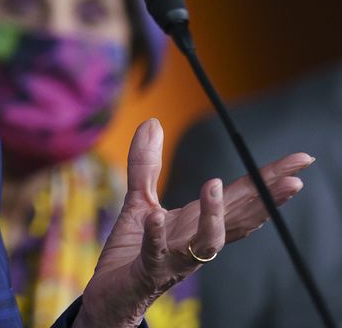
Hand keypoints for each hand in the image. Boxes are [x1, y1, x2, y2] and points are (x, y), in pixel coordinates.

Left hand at [75, 118, 311, 327]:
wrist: (111, 292)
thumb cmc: (133, 249)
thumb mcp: (139, 199)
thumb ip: (146, 163)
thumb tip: (151, 121)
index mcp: (200, 220)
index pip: (243, 196)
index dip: (270, 178)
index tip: (301, 160)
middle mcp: (197, 240)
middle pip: (239, 218)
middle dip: (267, 199)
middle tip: (294, 179)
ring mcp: (177, 257)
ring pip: (207, 240)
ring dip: (215, 215)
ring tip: (215, 184)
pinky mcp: (150, 268)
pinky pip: (157, 251)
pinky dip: (157, 235)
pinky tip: (157, 217)